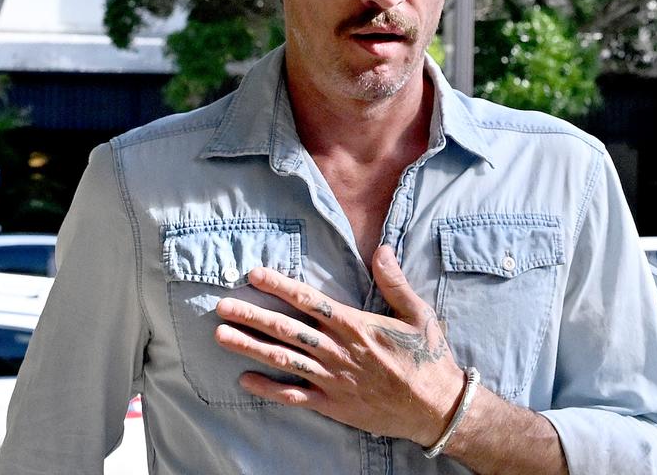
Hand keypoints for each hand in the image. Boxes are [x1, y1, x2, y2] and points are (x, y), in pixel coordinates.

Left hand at [213, 245, 465, 445]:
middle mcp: (338, 351)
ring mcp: (332, 380)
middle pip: (287, 329)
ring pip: (283, 360)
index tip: (255, 274)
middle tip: (222, 305)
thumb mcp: (419, 315)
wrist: (435, 408)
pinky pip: (294, 396)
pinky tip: (244, 379)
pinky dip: (268, 388)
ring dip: (250, 347)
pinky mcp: (332, 405)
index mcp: (356, 326)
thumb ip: (395, 282)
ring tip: (221, 335)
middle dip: (252, 315)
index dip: (280, 286)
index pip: (310, 301)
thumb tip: (382, 249)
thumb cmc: (428, 358)